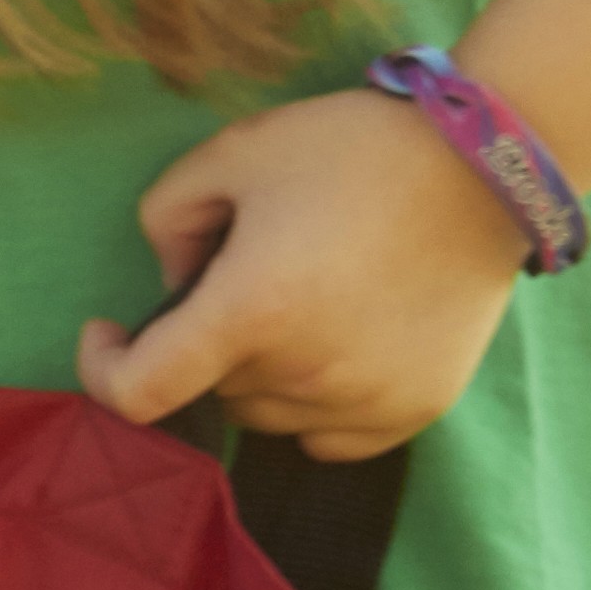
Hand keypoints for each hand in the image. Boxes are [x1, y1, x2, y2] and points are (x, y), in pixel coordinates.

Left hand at [75, 89, 530, 459]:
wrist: (487, 165)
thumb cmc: (354, 150)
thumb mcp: (233, 154)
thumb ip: (166, 217)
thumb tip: (169, 285)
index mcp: (251, 312)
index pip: (139, 393)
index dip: (103, 370)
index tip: (108, 332)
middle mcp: (306, 372)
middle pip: (212, 389)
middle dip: (208, 342)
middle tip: (248, 279)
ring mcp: (365, 398)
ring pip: (267, 417)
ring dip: (260, 375)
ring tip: (302, 303)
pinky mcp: (416, 408)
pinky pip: (328, 439)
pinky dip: (313, 408)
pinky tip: (333, 348)